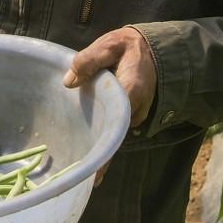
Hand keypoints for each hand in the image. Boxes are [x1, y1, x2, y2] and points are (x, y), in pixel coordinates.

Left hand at [63, 26, 156, 185]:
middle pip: (114, 135)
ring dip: (97, 144)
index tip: (94, 172)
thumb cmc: (128, 47)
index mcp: (131, 90)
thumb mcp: (110, 45)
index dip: (105, 148)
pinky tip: (84, 145)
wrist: (154, 51)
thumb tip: (68, 82)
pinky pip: (114, 128)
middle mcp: (136, 109)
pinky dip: (101, 135)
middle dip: (98, 156)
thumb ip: (90, 59)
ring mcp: (135, 115)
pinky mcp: (130, 117)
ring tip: (75, 162)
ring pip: (113, 133)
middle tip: (79, 177)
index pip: (116, 121)